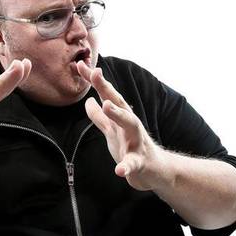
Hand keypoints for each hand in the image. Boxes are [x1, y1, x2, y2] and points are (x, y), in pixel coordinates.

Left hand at [76, 61, 168, 190]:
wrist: (155, 170)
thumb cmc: (132, 148)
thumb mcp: (112, 131)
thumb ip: (100, 117)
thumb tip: (88, 101)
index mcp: (122, 117)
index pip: (107, 95)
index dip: (94, 81)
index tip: (81, 65)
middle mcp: (130, 125)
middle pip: (119, 102)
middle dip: (106, 88)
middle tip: (95, 72)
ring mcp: (136, 142)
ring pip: (129, 125)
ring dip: (118, 114)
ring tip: (106, 105)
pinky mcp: (139, 162)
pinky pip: (132, 164)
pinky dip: (126, 166)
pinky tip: (119, 170)